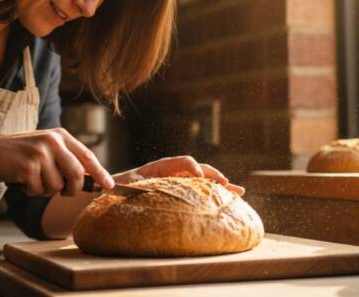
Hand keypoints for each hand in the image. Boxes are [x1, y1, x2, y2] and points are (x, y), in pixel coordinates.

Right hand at [0, 128, 114, 196]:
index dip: (100, 173)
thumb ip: (66, 159)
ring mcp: (40, 153)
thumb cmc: (20, 153)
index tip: (110, 186)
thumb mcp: (46, 148)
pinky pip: (38, 191)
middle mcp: (53, 141)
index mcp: (60, 135)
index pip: (87, 156)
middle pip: (76, 174)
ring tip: (33, 178)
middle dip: (72, 189)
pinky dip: (31, 191)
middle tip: (63, 191)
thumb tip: (90, 179)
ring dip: (45, 190)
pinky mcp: (27, 167)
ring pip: (56, 186)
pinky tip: (22, 180)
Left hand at [113, 155, 245, 195]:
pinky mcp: (184, 190)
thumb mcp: (129, 184)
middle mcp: (175, 171)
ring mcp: (181, 180)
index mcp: (162, 166)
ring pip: (205, 179)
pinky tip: (232, 198)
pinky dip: (216, 193)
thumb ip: (136, 184)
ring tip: (238, 191)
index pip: (182, 161)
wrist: (120, 189)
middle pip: (199, 168)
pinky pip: (202, 189)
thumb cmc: (123, 186)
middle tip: (225, 184)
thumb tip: (139, 188)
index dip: (192, 167)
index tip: (198, 177)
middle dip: (213, 175)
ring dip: (221, 184)